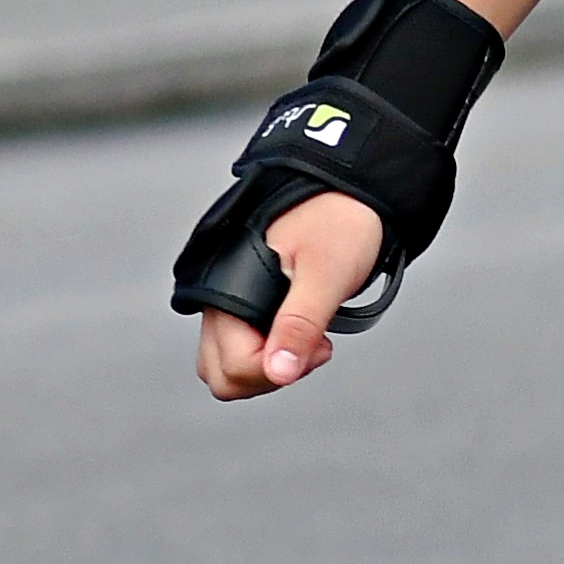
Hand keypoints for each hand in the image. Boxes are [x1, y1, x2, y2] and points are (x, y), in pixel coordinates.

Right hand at [195, 190, 384, 398]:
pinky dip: (268, 351)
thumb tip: (279, 373)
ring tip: (309, 339)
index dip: (280, 370)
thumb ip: (300, 325)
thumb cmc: (337, 222)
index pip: (235, 368)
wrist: (345, 187)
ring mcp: (228, 300)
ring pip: (227, 364)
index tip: (322, 346)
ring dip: (267, 366)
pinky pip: (240, 344)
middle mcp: (218, 300)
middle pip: (222, 375)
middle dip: (268, 375)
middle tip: (312, 348)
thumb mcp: (325, 275)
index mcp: (229, 292)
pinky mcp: (242, 298)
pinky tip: (301, 330)